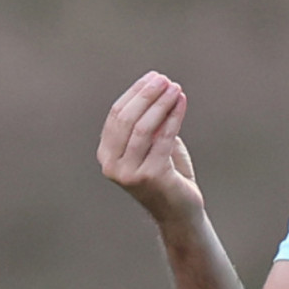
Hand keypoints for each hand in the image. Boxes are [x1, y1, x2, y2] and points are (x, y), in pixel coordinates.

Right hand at [97, 72, 202, 224]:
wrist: (179, 211)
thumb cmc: (166, 174)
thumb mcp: (150, 144)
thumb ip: (146, 121)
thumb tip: (154, 86)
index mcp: (106, 155)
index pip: (116, 115)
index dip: (135, 93)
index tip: (154, 77)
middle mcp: (113, 166)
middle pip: (127, 119)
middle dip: (147, 95)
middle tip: (165, 80)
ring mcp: (130, 173)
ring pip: (143, 127)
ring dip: (161, 103)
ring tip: (175, 88)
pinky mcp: (151, 176)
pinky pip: (163, 138)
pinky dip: (173, 116)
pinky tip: (182, 102)